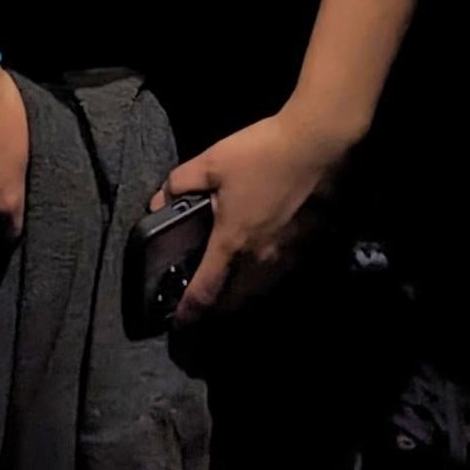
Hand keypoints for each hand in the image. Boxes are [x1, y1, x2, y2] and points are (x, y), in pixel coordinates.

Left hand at [163, 109, 348, 324]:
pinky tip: (255, 258)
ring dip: (239, 293)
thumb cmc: (258, 154)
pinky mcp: (301, 246)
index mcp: (231, 242)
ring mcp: (283, 255)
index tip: (179, 323)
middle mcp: (258, 259)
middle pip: (234, 299)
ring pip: (256, 290)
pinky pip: (275, 275)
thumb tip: (159, 203)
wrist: (310, 146)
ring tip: (226, 279)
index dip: (190, 311)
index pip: (206, 289)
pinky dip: (260, 277)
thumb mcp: (210, 162)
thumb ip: (180, 183)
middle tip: (201, 295)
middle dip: (215, 305)